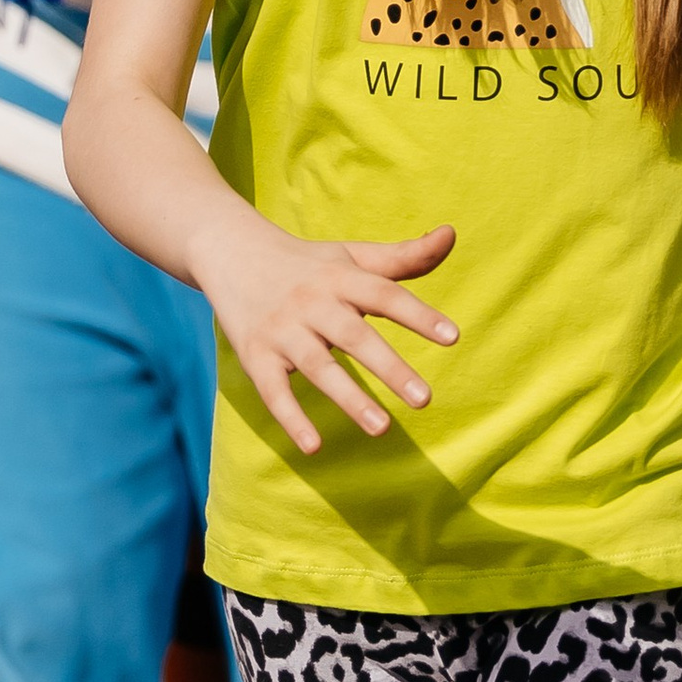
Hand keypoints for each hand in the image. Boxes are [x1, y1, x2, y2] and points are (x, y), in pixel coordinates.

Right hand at [194, 215, 458, 455]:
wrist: (229, 251)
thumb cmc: (307, 262)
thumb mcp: (352, 255)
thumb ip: (404, 256)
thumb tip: (450, 234)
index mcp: (340, 277)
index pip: (384, 294)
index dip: (418, 315)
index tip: (452, 337)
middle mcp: (312, 303)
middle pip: (354, 336)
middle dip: (389, 368)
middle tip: (424, 399)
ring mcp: (282, 331)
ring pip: (318, 367)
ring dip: (349, 399)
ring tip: (382, 428)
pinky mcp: (255, 356)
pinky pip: (274, 391)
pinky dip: (291, 418)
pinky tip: (313, 447)